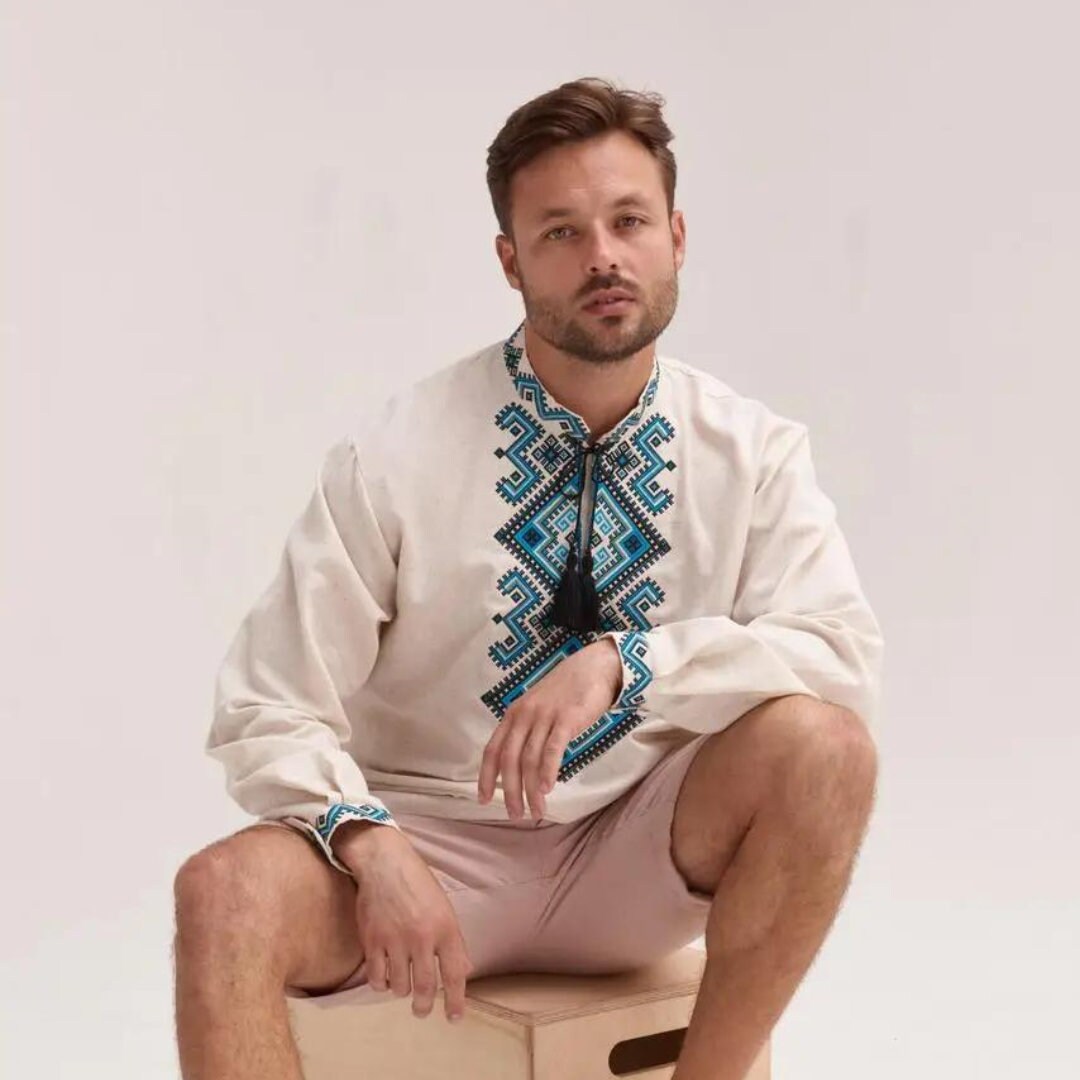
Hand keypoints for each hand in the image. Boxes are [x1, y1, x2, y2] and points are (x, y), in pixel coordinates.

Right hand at [342, 826, 473, 1021]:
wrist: (384, 862)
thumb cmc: (418, 883)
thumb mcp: (444, 907)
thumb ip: (453, 941)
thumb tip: (464, 971)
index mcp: (445, 928)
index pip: (455, 973)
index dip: (456, 1000)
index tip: (454, 1018)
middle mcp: (421, 937)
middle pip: (426, 987)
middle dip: (424, 1006)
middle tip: (422, 1011)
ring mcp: (394, 940)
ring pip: (399, 986)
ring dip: (402, 990)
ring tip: (403, 984)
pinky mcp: (371, 940)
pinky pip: (376, 978)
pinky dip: (381, 984)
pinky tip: (384, 977)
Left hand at [477, 638, 622, 819]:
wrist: (594, 667)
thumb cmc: (567, 691)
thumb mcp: (538, 707)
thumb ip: (527, 730)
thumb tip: (520, 765)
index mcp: (514, 714)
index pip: (492, 750)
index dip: (486, 777)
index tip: (484, 800)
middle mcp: (524, 715)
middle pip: (509, 760)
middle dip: (510, 791)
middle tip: (515, 815)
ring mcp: (544, 716)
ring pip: (530, 760)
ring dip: (531, 790)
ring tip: (537, 811)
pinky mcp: (566, 719)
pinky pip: (552, 749)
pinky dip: (548, 771)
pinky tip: (547, 789)